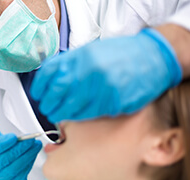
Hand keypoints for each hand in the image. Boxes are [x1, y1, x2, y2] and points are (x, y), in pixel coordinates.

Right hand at [0, 126, 41, 179]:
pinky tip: (33, 156)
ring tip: (35, 145)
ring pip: (12, 169)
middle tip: (29, 140)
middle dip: (17, 149)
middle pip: (0, 161)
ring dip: (26, 156)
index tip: (13, 137)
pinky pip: (19, 177)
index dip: (0, 144)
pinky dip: (28, 164)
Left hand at [30, 28, 181, 122]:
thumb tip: (48, 81)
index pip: (48, 75)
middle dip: (48, 105)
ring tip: (59, 115)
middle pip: (56, 94)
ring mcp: (101, 87)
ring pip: (71, 109)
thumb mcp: (89, 52)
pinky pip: (90, 114)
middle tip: (48, 109)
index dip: (39, 88)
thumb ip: (69, 64)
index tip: (38, 95)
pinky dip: (79, 117)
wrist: (151, 58)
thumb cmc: (119, 55)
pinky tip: (77, 115)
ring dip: (62, 115)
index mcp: (79, 57)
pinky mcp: (113, 102)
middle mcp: (88, 71)